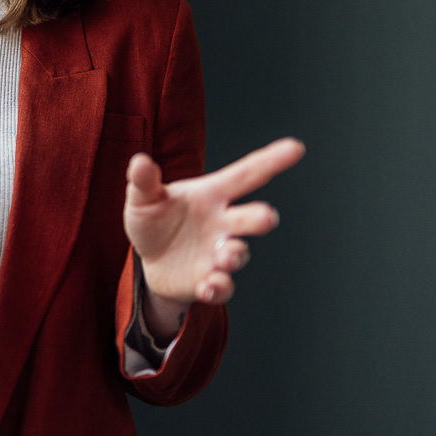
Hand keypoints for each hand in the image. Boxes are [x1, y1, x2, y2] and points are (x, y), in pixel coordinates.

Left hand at [124, 138, 302, 323]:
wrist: (149, 259)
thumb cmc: (154, 220)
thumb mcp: (143, 199)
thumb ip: (144, 181)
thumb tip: (139, 162)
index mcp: (211, 196)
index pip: (246, 175)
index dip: (271, 161)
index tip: (295, 147)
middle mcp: (223, 223)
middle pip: (251, 217)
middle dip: (261, 218)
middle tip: (266, 218)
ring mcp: (219, 253)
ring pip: (239, 253)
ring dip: (235, 254)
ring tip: (225, 256)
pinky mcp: (210, 280)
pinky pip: (222, 286)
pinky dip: (218, 287)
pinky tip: (207, 286)